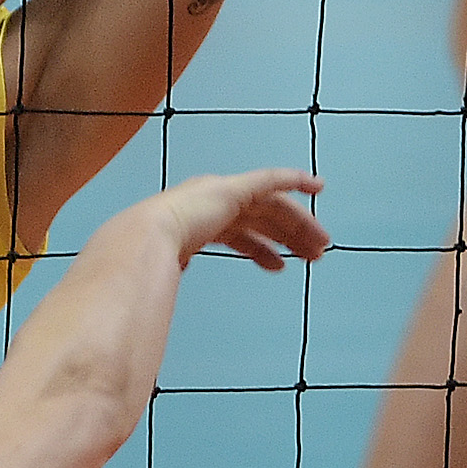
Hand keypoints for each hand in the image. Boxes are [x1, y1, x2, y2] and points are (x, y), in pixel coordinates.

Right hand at [153, 168, 327, 271]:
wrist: (146, 241)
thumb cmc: (148, 259)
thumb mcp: (166, 268)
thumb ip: (173, 271)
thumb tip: (165, 289)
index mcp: (197, 220)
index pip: (238, 233)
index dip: (262, 249)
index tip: (281, 266)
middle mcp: (211, 202)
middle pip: (261, 218)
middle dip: (289, 236)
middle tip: (314, 254)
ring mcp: (222, 193)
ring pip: (272, 206)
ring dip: (298, 224)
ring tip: (320, 244)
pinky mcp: (234, 188)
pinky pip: (272, 179)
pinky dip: (295, 180)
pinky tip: (317, 186)